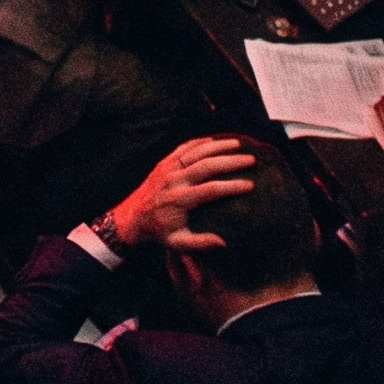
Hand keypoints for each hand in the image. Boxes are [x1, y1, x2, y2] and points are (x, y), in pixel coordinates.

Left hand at [110, 136, 257, 250]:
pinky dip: (199, 142)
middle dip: (230, 161)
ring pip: (195, 152)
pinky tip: (215, 140)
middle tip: (251, 160)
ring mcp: (167, 169)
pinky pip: (183, 148)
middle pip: (205, 166)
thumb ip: (200, 243)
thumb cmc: (158, 231)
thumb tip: (223, 243)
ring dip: (217, 146)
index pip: (210, 190)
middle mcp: (173, 181)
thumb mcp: (177, 243)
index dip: (231, 186)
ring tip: (238, 144)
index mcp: (179, 200)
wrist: (132, 216)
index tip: (250, 184)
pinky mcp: (164, 163)